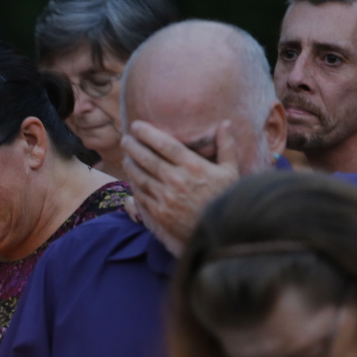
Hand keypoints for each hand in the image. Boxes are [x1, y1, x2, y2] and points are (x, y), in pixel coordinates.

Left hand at [121, 120, 240, 255]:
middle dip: (132, 146)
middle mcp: (176, 180)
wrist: (220, 232)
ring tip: (126, 157)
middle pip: (147, 159)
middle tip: (125, 139)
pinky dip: (134, 185)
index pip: (165, 144)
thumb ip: (227, 147)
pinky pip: (140, 195)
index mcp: (193, 167)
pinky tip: (131, 179)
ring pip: (140, 177)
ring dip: (130, 165)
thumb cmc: (226, 199)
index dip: (148, 133)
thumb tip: (225, 123)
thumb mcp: (231, 172)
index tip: (137, 125)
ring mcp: (165, 198)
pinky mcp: (158, 214)